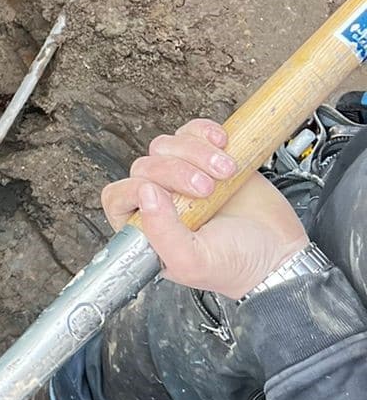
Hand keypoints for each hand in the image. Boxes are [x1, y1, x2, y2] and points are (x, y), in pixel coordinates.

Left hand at [102, 118, 309, 300]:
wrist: (281, 254)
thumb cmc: (237, 267)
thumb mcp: (193, 261)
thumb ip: (162, 233)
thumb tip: (145, 193)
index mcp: (147, 229)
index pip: (118, 196)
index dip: (134, 189)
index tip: (164, 196)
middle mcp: (161, 201)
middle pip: (145, 166)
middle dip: (175, 172)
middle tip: (206, 189)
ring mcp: (183, 177)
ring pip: (167, 146)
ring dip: (195, 152)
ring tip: (225, 170)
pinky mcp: (208, 159)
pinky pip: (192, 133)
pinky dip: (205, 133)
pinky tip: (223, 144)